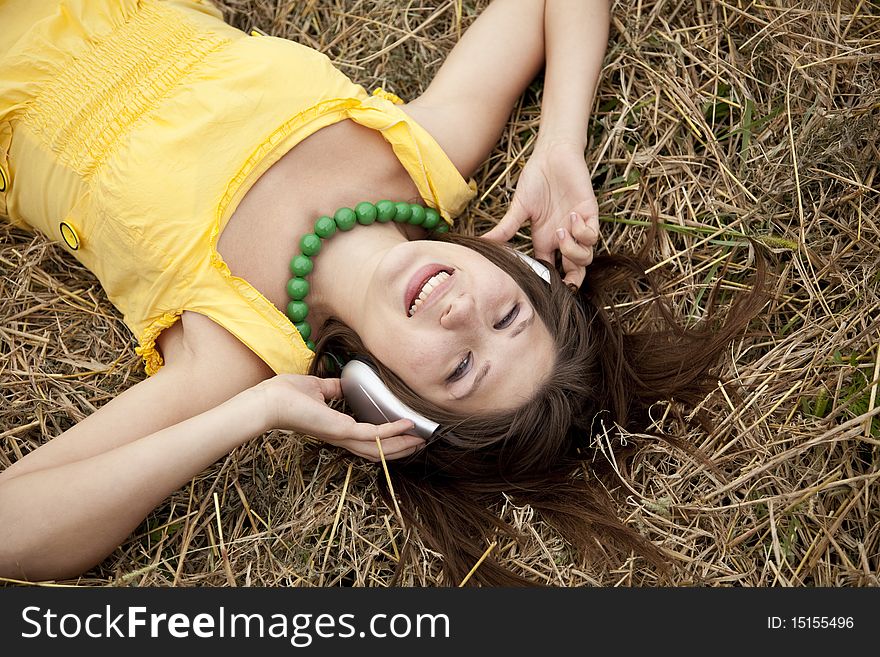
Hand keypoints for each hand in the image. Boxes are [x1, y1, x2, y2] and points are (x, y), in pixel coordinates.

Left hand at [254, 374, 423, 461]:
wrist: (269, 401)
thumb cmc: (286, 394)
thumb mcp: (317, 387)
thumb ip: (334, 388)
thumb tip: (344, 383)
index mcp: (336, 429)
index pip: (365, 440)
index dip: (386, 440)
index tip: (404, 434)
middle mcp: (341, 437)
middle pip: (377, 451)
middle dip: (400, 448)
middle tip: (420, 443)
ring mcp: (342, 436)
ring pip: (379, 448)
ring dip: (401, 445)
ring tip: (420, 440)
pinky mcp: (342, 430)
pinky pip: (373, 433)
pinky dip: (392, 430)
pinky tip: (407, 425)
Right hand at [482, 139, 599, 287]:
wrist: (552, 155)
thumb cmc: (535, 178)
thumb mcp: (518, 207)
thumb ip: (505, 228)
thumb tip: (483, 243)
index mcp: (544, 239)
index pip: (549, 269)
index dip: (548, 280)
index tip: (539, 281)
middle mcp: (562, 237)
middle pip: (573, 270)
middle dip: (572, 281)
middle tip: (564, 281)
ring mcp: (577, 227)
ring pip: (585, 257)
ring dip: (573, 251)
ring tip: (560, 232)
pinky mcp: (590, 214)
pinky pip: (593, 236)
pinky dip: (583, 233)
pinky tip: (571, 217)